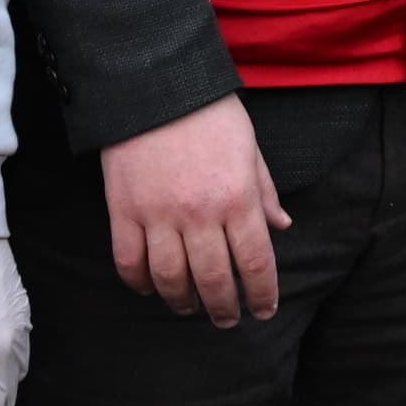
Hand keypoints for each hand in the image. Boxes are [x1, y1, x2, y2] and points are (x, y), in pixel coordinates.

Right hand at [100, 96, 287, 326]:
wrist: (154, 85)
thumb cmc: (209, 114)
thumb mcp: (250, 148)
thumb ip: (264, 192)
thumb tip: (281, 226)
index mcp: (238, 198)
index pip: (256, 262)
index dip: (263, 294)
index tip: (264, 310)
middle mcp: (200, 213)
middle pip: (215, 279)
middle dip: (224, 308)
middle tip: (228, 320)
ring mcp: (159, 215)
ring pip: (171, 279)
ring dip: (183, 302)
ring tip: (191, 308)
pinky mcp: (123, 211)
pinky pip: (129, 262)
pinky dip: (140, 283)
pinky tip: (150, 289)